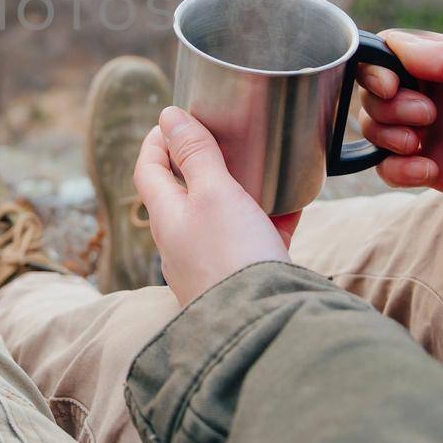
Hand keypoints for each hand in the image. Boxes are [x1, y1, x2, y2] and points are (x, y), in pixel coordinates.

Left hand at [134, 106, 300, 306]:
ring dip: (237, 190)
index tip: (172, 120)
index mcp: (167, 218)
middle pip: (184, 194)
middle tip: (222, 138)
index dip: (156, 141)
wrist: (264, 325)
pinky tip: (294, 205)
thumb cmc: (232, 256)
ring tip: (260, 168)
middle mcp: (182, 243)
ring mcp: (212, 264)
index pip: (148, 171)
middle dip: (200, 163)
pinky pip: (255, 240)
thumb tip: (168, 116)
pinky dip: (271, 219)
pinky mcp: (243, 278)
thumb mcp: (213, 193)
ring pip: (222, 216)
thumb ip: (195, 153)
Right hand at [358, 30, 442, 252]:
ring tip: (417, 145)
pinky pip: (392, 167)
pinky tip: (428, 173)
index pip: (404, 51)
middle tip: (423, 117)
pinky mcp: (441, 175)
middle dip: (386, 103)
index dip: (383, 65)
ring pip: (381, 126)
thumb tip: (398, 45)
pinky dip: (396, 168)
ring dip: (386, 133)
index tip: (391, 84)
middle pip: (383, 89)